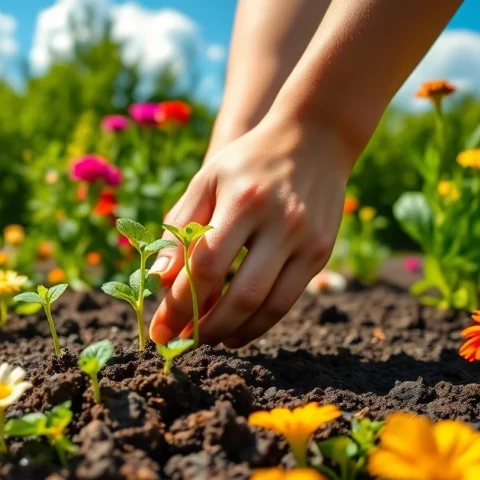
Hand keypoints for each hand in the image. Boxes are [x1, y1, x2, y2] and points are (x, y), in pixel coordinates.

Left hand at [149, 114, 355, 347]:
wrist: (316, 136)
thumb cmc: (247, 161)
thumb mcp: (207, 180)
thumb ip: (181, 228)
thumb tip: (158, 279)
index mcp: (243, 201)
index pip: (206, 267)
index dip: (179, 305)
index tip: (158, 330)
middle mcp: (279, 222)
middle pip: (240, 295)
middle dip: (205, 328)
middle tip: (181, 343)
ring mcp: (306, 240)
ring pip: (268, 307)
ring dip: (234, 333)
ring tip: (206, 341)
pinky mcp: (321, 252)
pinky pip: (287, 301)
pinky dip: (260, 323)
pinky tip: (236, 331)